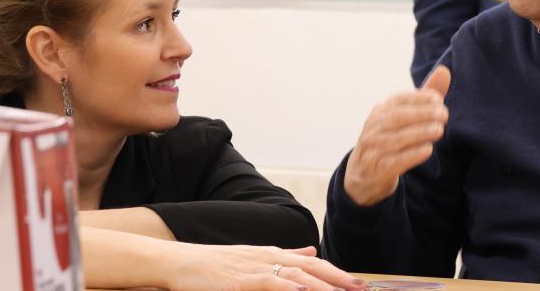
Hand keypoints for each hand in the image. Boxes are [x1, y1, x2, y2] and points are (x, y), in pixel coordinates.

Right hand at [164, 244, 365, 290]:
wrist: (180, 261)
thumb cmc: (215, 264)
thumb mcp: (254, 257)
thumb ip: (285, 256)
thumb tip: (312, 251)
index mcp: (273, 254)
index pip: (313, 263)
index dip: (337, 273)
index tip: (358, 284)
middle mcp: (268, 258)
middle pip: (312, 268)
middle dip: (339, 280)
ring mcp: (254, 268)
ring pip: (295, 276)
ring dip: (321, 286)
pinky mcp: (239, 281)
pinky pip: (269, 284)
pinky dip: (288, 287)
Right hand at [344, 65, 450, 205]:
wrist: (363, 174)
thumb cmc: (389, 138)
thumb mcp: (404, 117)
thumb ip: (425, 96)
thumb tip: (444, 70)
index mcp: (381, 111)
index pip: (398, 99)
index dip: (418, 97)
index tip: (438, 98)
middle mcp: (374, 127)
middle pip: (397, 118)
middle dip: (422, 114)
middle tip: (444, 115)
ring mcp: (373, 148)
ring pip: (395, 139)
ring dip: (418, 133)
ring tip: (439, 130)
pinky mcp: (376, 169)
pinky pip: (393, 161)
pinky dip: (411, 155)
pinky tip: (427, 149)